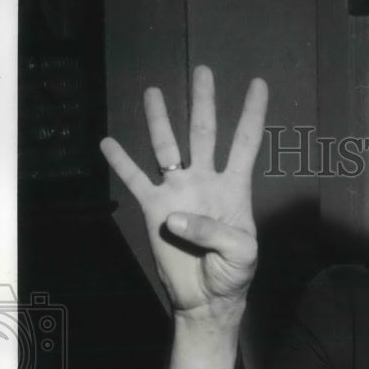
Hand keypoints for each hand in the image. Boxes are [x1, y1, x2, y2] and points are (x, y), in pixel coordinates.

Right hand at [100, 66, 268, 322]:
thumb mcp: (241, 253)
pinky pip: (135, 180)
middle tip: (203, 70)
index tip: (259, 83)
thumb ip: (214, 231)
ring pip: (167, 147)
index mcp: (235, 188)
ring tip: (153, 92)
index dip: (253, 113)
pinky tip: (108, 142)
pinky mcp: (154, 209)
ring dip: (160, 121)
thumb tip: (175, 215)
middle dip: (204, 101)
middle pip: (204, 132)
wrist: (207, 298)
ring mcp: (179, 192)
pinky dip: (122, 162)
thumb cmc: (233, 273)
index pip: (246, 143)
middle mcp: (206, 181)